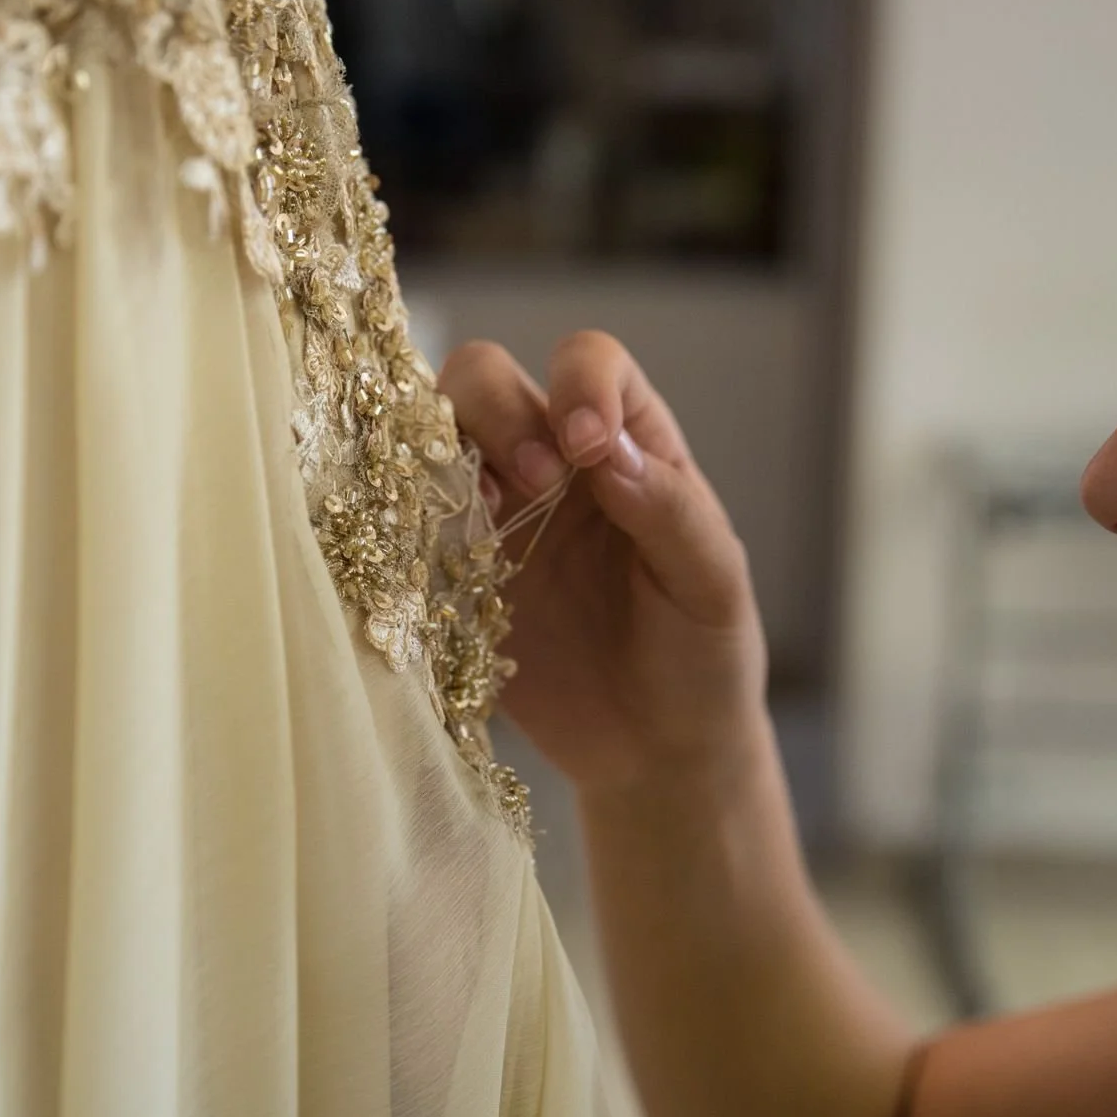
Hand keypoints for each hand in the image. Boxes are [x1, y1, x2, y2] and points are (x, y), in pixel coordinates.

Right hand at [440, 332, 770, 793]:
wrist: (656, 754)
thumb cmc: (703, 658)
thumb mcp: (712, 583)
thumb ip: (671, 511)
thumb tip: (608, 452)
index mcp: (626, 443)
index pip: (588, 363)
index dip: (578, 384)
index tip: (589, 446)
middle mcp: (549, 463)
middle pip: (484, 376)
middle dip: (498, 412)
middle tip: (534, 484)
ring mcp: (491, 516)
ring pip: (430, 435)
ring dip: (443, 454)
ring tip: (482, 516)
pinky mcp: (450, 574)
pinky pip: (405, 521)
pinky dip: (404, 520)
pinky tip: (440, 561)